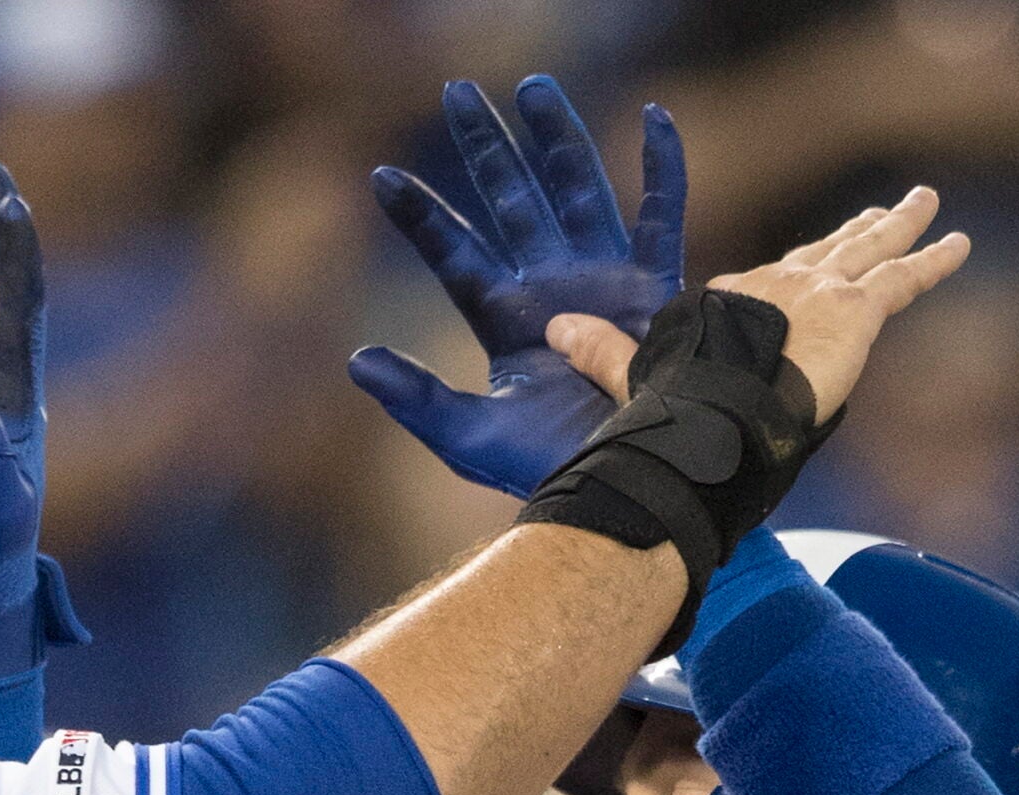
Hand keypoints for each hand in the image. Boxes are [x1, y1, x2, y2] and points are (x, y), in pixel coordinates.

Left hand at [349, 77, 684, 496]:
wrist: (627, 486)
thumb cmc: (549, 469)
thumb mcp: (469, 436)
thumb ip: (415, 399)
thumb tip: (355, 360)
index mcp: (502, 318)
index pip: (452, 252)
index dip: (420, 215)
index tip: (380, 178)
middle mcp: (549, 287)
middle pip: (511, 201)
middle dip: (486, 149)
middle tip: (456, 93)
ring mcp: (603, 280)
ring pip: (576, 189)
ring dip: (556, 137)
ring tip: (531, 85)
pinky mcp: (655, 287)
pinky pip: (663, 213)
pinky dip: (663, 165)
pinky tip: (654, 115)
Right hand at [547, 186, 966, 425]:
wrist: (718, 414)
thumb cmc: (675, 410)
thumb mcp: (635, 379)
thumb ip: (603, 353)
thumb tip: (552, 330)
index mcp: (725, 308)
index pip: (756, 293)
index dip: (769, 290)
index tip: (775, 287)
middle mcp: (774, 287)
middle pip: (817, 254)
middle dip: (846, 234)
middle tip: (875, 214)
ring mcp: (819, 294)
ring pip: (866, 251)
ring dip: (897, 227)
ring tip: (922, 203)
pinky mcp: (856, 310)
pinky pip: (904, 278)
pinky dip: (933, 259)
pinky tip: (959, 242)